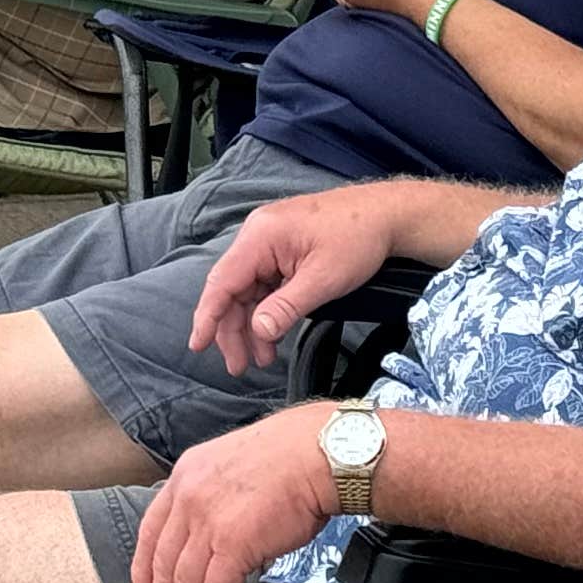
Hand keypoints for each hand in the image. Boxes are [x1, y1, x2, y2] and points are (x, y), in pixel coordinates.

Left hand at [132, 404, 338, 582]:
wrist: (318, 452)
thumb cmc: (290, 458)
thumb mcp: (233, 467)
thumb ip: (216, 500)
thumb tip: (218, 543)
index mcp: (185, 476)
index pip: (150, 531)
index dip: (142, 571)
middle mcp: (188, 496)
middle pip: (163, 565)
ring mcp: (207, 519)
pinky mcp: (232, 541)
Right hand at [188, 185, 411, 376]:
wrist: (384, 216)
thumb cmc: (357, 239)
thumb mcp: (322, 280)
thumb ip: (286, 307)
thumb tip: (257, 331)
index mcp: (260, 237)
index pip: (222, 281)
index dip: (207, 316)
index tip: (197, 345)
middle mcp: (257, 236)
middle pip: (232, 289)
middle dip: (233, 329)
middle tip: (238, 366)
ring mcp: (270, 242)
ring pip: (248, 290)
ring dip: (251, 325)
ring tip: (261, 359)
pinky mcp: (283, 250)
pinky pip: (264, 284)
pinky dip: (267, 311)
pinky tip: (272, 336)